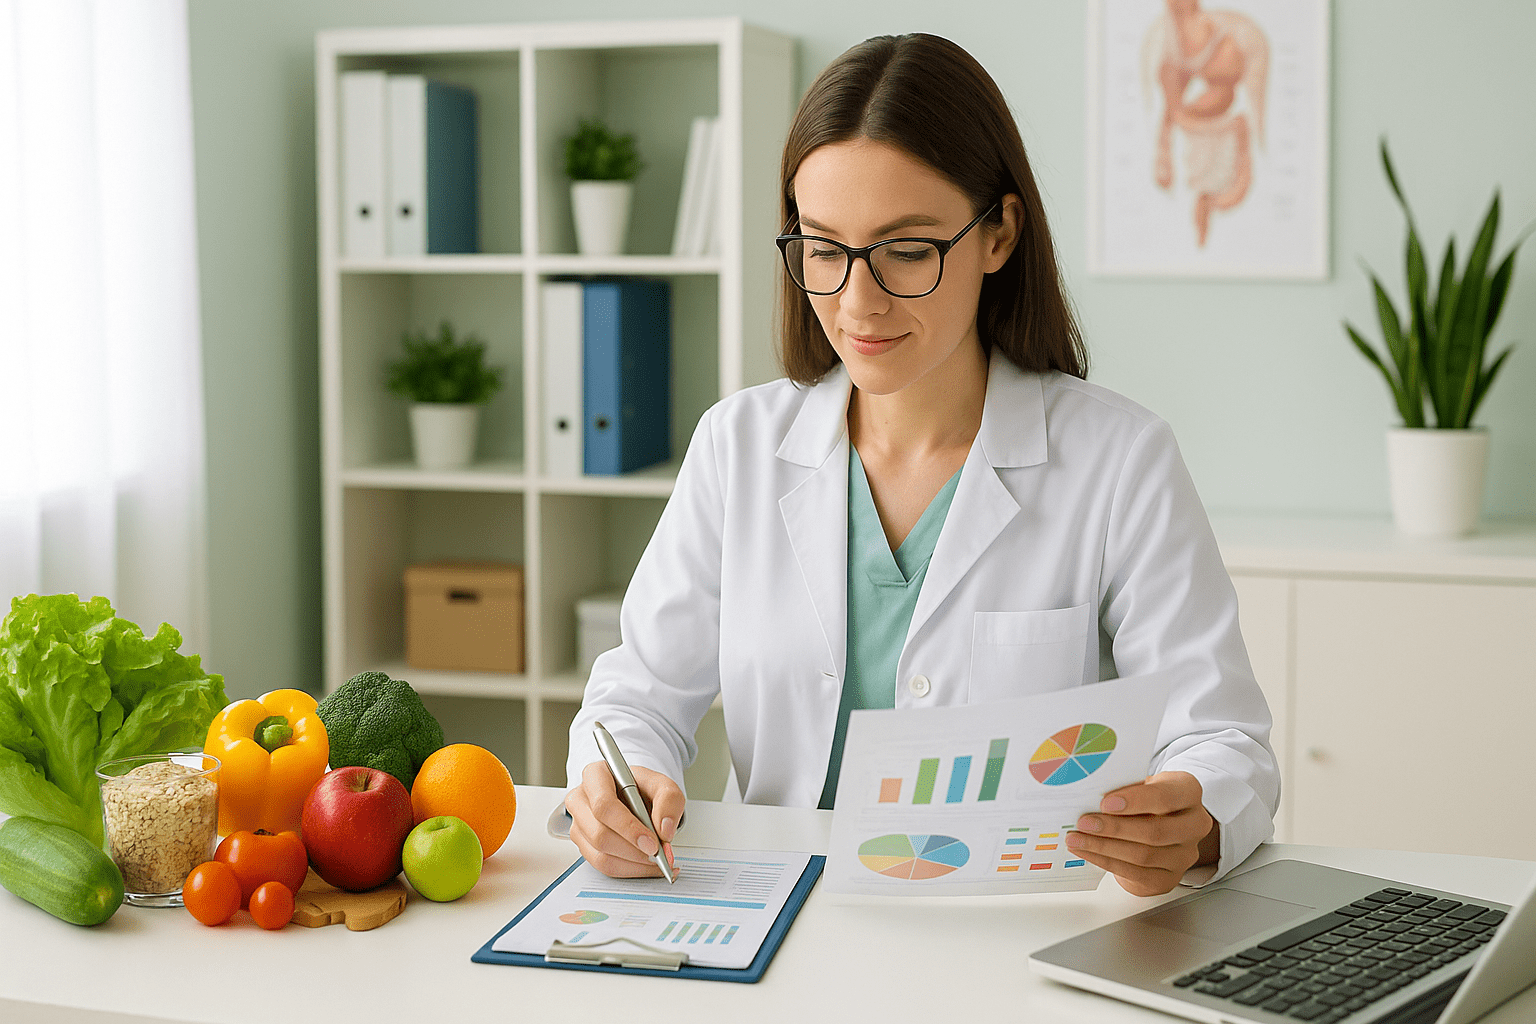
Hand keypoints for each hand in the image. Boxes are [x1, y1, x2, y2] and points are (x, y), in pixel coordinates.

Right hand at [566, 761, 684, 877]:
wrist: (636, 797)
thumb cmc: (643, 788)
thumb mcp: (663, 785)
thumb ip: (669, 801)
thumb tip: (664, 830)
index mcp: (595, 776)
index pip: (604, 805)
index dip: (627, 827)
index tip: (651, 843)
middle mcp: (580, 800)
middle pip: (599, 834)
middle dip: (633, 850)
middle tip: (658, 855)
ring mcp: (579, 825)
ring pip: (600, 855)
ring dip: (633, 864)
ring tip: (657, 861)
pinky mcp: (584, 845)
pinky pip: (603, 866)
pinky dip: (629, 870)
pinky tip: (647, 865)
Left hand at [1065, 771, 1219, 895]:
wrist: (1159, 827)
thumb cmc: (1145, 800)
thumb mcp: (1140, 785)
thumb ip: (1124, 788)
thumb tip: (1089, 795)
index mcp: (1188, 792)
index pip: (1167, 796)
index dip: (1136, 800)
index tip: (1105, 802)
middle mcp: (1194, 824)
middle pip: (1155, 831)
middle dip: (1114, 828)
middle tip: (1084, 822)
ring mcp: (1184, 855)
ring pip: (1143, 855)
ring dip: (1104, 847)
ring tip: (1076, 838)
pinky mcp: (1168, 878)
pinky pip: (1135, 873)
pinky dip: (1105, 861)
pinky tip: (1086, 851)